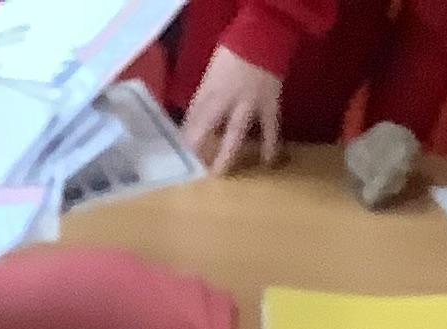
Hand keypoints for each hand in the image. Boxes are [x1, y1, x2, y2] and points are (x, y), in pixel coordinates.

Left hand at [181, 43, 284, 173]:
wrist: (264, 36)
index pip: (193, 117)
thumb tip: (191, 126)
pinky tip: (267, 161)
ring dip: (227, 154)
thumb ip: (202, 100)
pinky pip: (270, 128)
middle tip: (189, 170)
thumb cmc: (233, 54)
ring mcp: (249, 103)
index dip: (185, 136)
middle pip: (208, 127)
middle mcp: (228, 99)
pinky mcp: (270, 105)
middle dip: (198, 147)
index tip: (176, 156)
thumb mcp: (211, 75)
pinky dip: (269, 144)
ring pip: (236, 133)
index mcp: (211, 90)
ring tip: (220, 174)